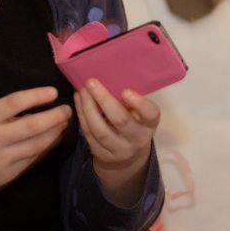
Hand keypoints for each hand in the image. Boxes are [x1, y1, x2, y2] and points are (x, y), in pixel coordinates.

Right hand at [0, 86, 71, 197]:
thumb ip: (0, 115)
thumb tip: (32, 108)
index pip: (14, 103)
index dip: (36, 95)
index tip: (53, 92)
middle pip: (33, 126)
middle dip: (55, 117)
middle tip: (67, 110)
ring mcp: (1, 160)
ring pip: (38, 145)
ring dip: (55, 133)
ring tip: (64, 124)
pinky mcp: (7, 176)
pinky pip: (32, 160)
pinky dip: (45, 149)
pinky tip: (52, 140)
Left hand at [75, 79, 159, 204]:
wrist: (127, 155)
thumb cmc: (133, 123)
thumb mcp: (139, 113)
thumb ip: (130, 100)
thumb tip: (109, 75)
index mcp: (149, 124)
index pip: (150, 114)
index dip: (139, 103)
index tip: (125, 91)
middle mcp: (137, 138)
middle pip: (120, 120)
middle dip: (104, 100)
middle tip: (91, 82)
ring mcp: (119, 149)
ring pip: (100, 130)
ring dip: (88, 108)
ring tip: (82, 91)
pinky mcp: (102, 154)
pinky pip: (89, 134)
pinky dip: (82, 115)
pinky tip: (79, 101)